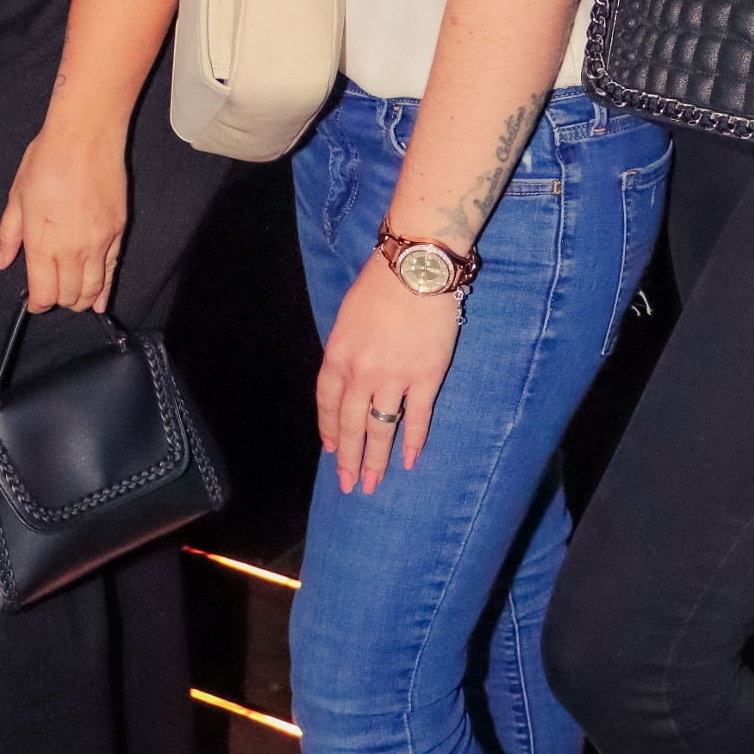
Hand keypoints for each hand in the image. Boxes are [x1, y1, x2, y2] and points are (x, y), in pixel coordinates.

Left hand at [0, 120, 128, 311]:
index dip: (38, 304)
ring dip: (81, 300)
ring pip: (92, 290)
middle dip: (58, 301)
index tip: (35, 301)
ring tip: (74, 299)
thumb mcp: (17, 196)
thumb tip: (2, 261)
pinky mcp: (118, 233)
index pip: (43, 293)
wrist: (86, 136)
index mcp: (41, 242)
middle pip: (68, 296)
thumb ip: (9, 234)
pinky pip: (112, 271)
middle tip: (52, 294)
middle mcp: (71, 249)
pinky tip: (99, 298)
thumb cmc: (47, 160)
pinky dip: (105, 289)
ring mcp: (98, 243)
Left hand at [317, 259, 464, 492]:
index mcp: (338, 356)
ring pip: (380, 429)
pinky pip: (417, 417)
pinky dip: (412, 441)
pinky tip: (409, 461)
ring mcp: (394, 378)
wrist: (416, 269)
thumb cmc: (380, 285)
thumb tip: (350, 377)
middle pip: (350, 425)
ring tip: (373, 484)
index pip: (327, 403)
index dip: (328, 429)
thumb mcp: (348, 317)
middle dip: (348, 458)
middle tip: (349, 485)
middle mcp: (361, 373)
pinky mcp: (426, 377)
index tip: (330, 449)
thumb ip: (347, 350)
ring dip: (377, 460)